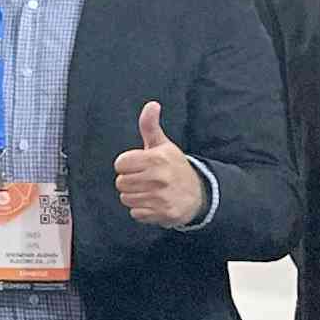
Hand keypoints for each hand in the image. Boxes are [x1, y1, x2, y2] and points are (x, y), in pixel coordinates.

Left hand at [113, 101, 204, 229]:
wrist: (199, 194)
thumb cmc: (175, 167)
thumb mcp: (163, 145)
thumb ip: (150, 126)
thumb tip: (152, 105)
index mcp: (157, 159)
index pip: (120, 163)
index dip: (126, 164)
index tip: (137, 165)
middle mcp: (159, 178)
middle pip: (121, 182)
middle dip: (129, 181)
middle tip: (143, 179)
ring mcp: (161, 198)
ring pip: (126, 198)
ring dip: (134, 196)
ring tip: (148, 190)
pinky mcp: (163, 214)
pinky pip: (136, 213)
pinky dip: (142, 210)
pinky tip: (153, 203)